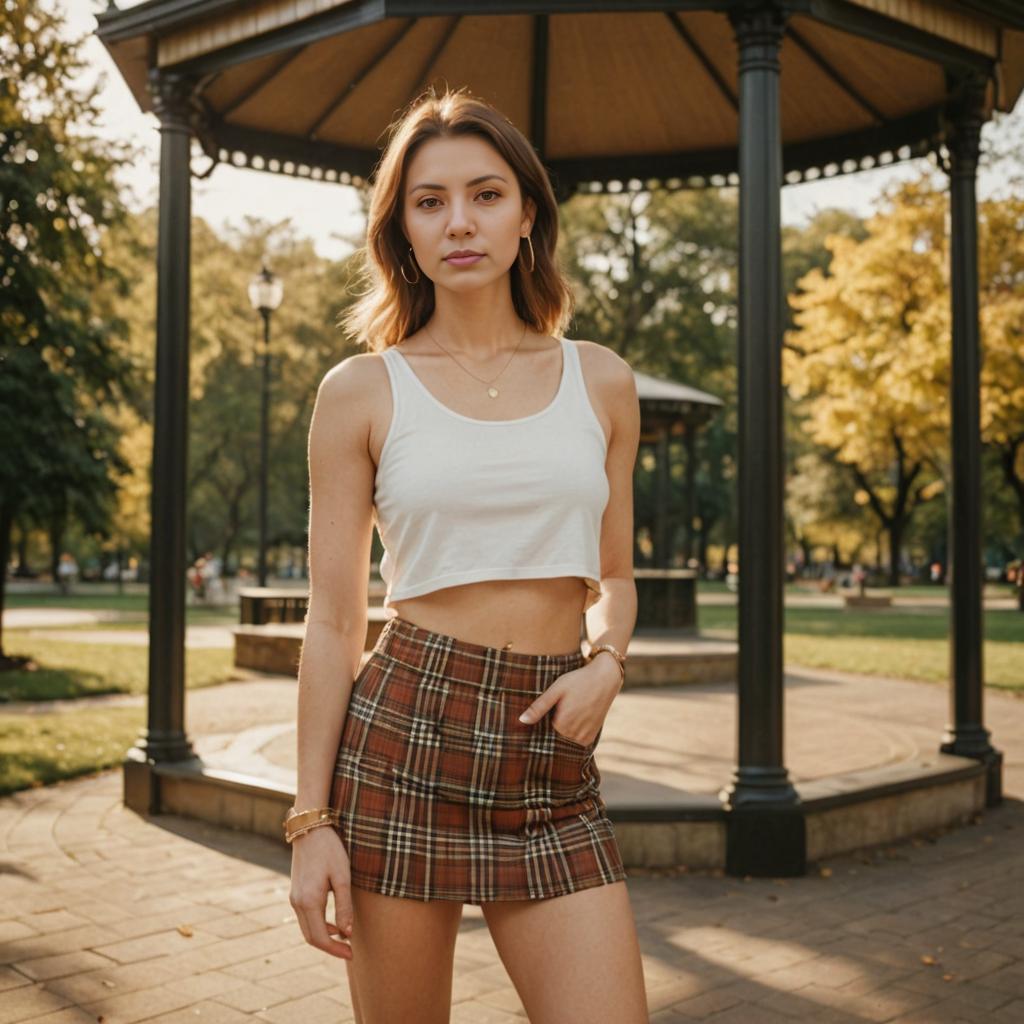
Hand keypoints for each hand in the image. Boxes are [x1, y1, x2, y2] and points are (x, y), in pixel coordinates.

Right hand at [288, 825, 354, 959]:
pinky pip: (305, 917)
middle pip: (311, 937)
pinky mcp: (296, 892)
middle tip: (349, 950)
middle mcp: (297, 903)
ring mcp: (294, 898)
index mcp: (309, 901)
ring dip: (324, 936)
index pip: (320, 938)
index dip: (335, 949)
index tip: (351, 954)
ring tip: (344, 937)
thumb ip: (344, 906)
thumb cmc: (329, 850)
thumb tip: (347, 933)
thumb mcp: (342, 877)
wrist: (309, 828)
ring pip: (307, 928)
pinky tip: (334, 922)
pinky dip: (318, 925)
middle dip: (330, 946)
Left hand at [517, 655, 621, 746]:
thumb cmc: (578, 681)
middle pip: (555, 730)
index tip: (558, 700)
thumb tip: (521, 720)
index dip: (550, 710)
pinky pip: (576, 739)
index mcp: (561, 724)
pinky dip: (576, 730)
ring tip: (575, 706)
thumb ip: (539, 707)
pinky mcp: (591, 738)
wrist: (605, 678)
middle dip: (558, 718)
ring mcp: (583, 738)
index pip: (545, 723)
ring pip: (565, 735)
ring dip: (567, 725)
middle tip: (568, 702)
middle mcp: (573, 734)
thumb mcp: (556, 690)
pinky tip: (581, 714)